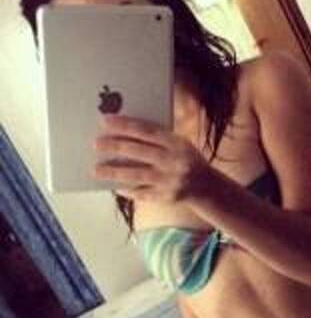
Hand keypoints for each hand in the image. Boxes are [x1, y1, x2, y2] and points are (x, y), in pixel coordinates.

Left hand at [92, 115, 212, 202]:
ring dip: (113, 172)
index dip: (124, 125)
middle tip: (96, 144)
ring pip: (135, 174)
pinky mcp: (166, 197)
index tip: (105, 121)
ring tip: (96, 170)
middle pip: (138, 151)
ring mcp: (170, 181)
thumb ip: (157, 138)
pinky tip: (114, 186)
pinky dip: (127, 190)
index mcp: (177, 144)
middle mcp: (174, 161)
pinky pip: (141, 193)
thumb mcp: (180, 144)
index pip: (146, 131)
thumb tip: (123, 132)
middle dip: (114, 147)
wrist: (207, 188)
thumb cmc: (187, 161)